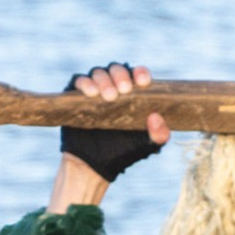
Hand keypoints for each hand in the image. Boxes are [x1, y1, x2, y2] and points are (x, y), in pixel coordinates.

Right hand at [52, 61, 169, 213]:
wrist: (94, 165)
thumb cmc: (123, 151)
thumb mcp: (147, 145)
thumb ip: (159, 134)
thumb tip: (156, 116)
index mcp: (133, 92)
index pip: (137, 74)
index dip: (141, 73)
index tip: (143, 82)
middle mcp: (113, 86)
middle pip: (117, 69)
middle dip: (121, 76)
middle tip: (124, 90)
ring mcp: (94, 89)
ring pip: (98, 73)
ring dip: (104, 81)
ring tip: (108, 97)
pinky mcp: (75, 96)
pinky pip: (78, 81)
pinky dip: (85, 84)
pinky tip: (91, 94)